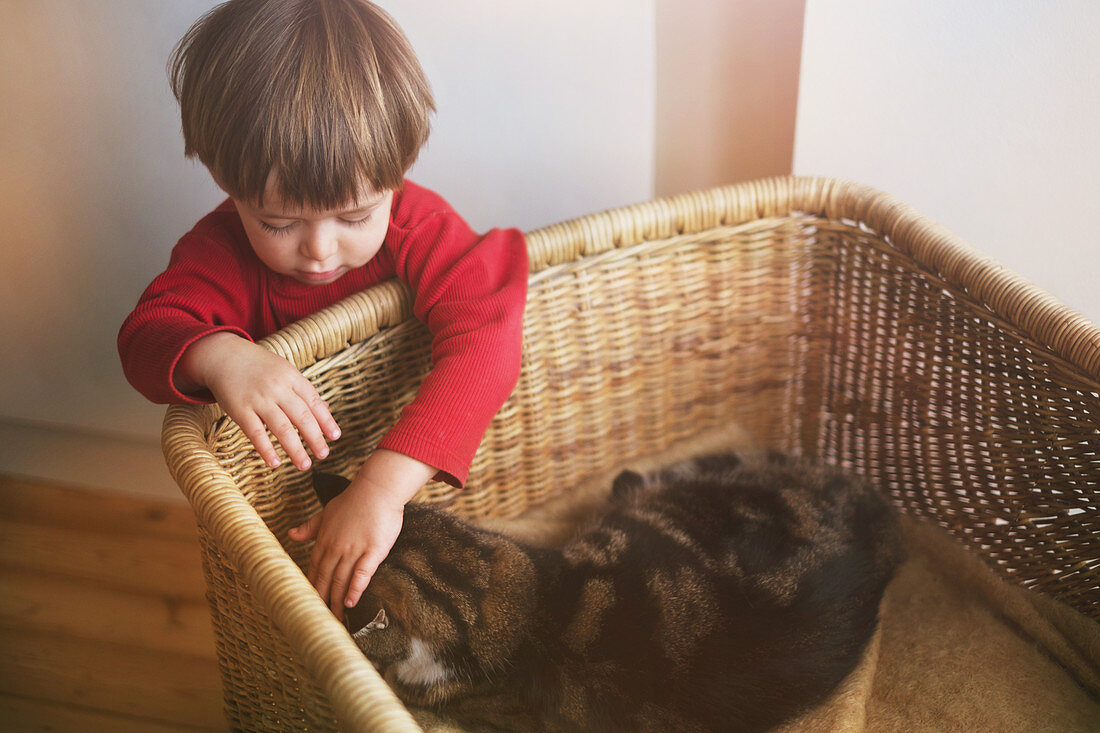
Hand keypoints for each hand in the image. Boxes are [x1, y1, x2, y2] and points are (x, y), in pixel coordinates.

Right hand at [177, 332, 339, 469]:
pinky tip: (275, 463)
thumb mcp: (285, 371)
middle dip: (315, 438)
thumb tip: (326, 410)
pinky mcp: (240, 410)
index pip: (314, 402)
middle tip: (324, 454)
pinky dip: (266, 449)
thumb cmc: (259, 367)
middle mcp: (278, 388)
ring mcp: (259, 399)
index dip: (326, 420)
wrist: (224, 356)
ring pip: (282, 428)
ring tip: (304, 465)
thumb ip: (303, 390)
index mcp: (292, 377)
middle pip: (302, 417)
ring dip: (295, 449)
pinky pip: (255, 432)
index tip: (335, 437)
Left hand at [288, 450, 434, 619]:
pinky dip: (355, 589)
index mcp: (324, 540)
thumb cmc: (354, 500)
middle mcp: (335, 547)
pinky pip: (362, 573)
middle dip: (322, 601)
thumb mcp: (327, 512)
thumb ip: (310, 527)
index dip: (311, 587)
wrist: (377, 489)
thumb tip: (291, 534)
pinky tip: (352, 602)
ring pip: (341, 580)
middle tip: (320, 620)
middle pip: (326, 579)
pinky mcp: (372, 551)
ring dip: (337, 601)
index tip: (308, 604)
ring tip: (336, 619)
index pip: (314, 569)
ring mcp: (353, 550)